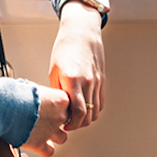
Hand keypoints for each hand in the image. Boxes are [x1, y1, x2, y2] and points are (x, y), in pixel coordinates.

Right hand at [21, 86, 71, 156]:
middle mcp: (59, 116)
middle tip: (47, 117)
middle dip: (58, 120)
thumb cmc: (16, 94)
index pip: (68, 104)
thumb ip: (41, 94)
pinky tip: (39, 144)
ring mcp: (50, 131)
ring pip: (62, 138)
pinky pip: (49, 151)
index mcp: (60, 100)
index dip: (58, 105)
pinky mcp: (40, 144)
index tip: (51, 105)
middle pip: (67, 120)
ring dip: (54, 136)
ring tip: (45, 132)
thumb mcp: (32, 87)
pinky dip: (45, 149)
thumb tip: (39, 95)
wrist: (5, 108)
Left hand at [49, 0, 105, 128]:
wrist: (81, 32)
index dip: (71, 124)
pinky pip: (101, 101)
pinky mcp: (101, 79)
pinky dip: (95, 110)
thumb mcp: (54, 70)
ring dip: (87, 119)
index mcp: (72, 80)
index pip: (77, 112)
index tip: (64, 124)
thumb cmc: (64, 48)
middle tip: (69, 124)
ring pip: (96, 110)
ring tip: (76, 118)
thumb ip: (57, 91)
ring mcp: (96, 81)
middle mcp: (87, 82)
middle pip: (88, 115)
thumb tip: (59, 107)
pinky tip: (86, 109)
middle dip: (78, 124)